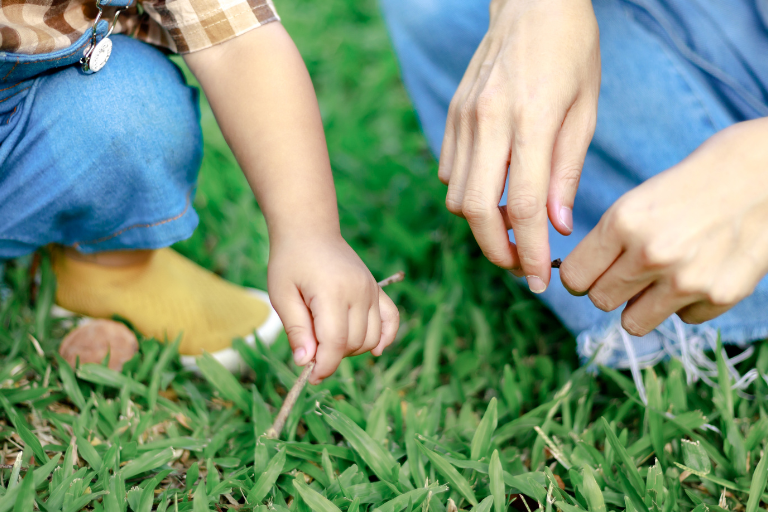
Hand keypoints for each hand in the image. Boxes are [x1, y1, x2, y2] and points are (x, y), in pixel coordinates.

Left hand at [267, 234, 399, 383]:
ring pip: (371, 338)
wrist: (310, 231)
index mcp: (332, 292)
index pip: (335, 342)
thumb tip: (306, 362)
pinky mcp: (377, 290)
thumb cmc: (290, 262)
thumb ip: (296, 330)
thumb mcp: (282, 295)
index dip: (323, 366)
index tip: (310, 376)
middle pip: (353, 343)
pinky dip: (385, 337)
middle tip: (310, 350)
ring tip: (328, 339)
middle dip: (332, 355)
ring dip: (351, 349)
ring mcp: (371, 290)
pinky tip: (375, 349)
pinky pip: (391, 320)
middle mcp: (358, 292)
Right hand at [440, 0, 599, 291]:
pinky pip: (450, 173)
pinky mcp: (452, 117)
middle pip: (476, 210)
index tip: (540, 281)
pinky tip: (495, 190)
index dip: (530, 253)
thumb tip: (555, 227)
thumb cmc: (571, 52)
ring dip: (482, 223)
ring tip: (513, 226)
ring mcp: (464, 118)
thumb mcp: (585, 110)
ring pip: (457, 196)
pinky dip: (468, 194)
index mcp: (531, 119)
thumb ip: (565, 172)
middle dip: (497, 250)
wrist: (531, 4)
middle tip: (521, 265)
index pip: (523, 206)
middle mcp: (489, 121)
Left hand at [560, 118, 767, 334]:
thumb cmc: (696, 182)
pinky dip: (686, 303)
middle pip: (600, 301)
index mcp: (623, 222)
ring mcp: (687, 279)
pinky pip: (682, 318)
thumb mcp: (639, 200)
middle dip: (609, 289)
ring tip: (660, 278)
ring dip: (642, 304)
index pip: (574, 278)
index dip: (579, 276)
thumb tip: (581, 282)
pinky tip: (701, 271)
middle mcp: (651, 254)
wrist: (766, 171)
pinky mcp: (720, 296)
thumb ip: (610, 240)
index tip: (590, 271)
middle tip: (629, 272)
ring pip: (634, 322)